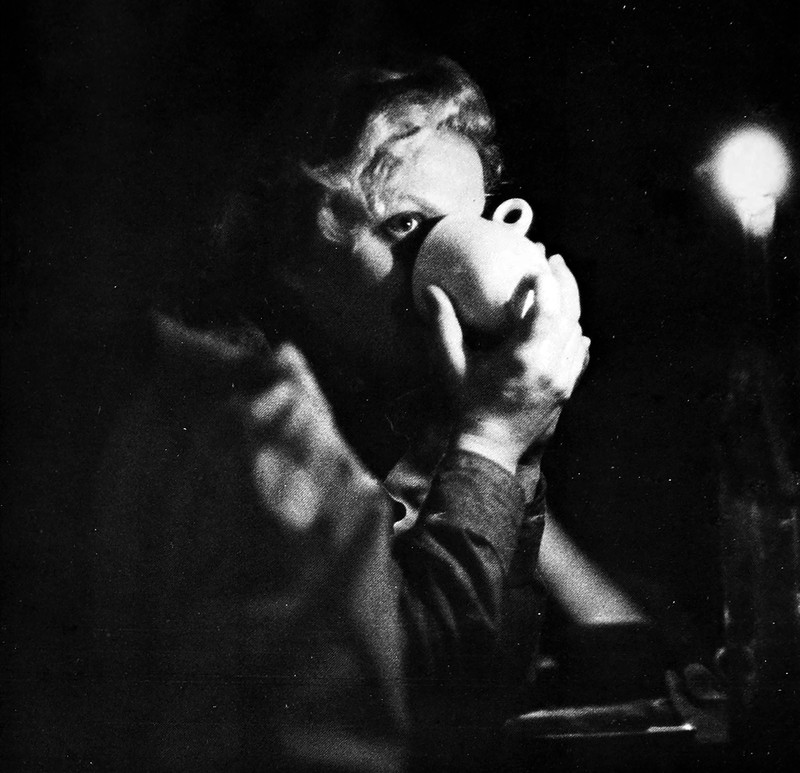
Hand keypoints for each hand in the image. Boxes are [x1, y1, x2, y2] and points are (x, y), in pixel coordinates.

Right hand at [424, 252, 589, 472]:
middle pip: (570, 313)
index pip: (547, 306)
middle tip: (554, 260)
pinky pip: (580, 355)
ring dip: (570, 308)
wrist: (490, 450)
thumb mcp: (451, 365)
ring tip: (558, 289)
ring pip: (578, 332)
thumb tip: (429, 290)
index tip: (535, 261)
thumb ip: (443, 325)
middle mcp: (551, 365)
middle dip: (564, 282)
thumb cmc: (467, 406)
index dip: (544, 280)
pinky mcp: (566, 390)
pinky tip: (571, 328)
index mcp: (525, 356)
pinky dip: (576, 336)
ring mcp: (562, 379)